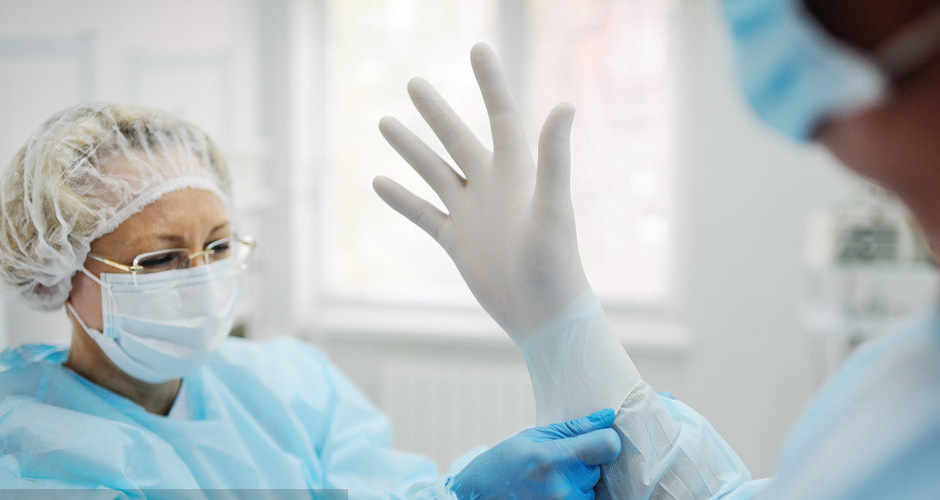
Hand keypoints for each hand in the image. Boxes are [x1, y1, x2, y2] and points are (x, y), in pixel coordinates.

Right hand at [375, 42, 589, 338]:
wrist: (542, 313)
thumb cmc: (556, 262)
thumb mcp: (554, 206)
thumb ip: (554, 156)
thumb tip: (565, 103)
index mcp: (516, 172)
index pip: (501, 115)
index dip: (489, 82)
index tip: (477, 48)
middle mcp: (491, 186)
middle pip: (457, 138)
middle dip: (436, 111)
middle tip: (414, 83)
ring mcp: (471, 212)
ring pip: (434, 171)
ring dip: (411, 148)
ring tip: (384, 122)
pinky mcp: (456, 240)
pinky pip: (423, 214)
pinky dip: (401, 199)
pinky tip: (378, 182)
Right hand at [449, 409, 620, 499]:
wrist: (478, 498)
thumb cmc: (504, 464)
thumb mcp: (533, 437)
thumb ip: (574, 428)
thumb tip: (607, 416)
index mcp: (553, 458)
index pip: (608, 445)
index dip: (605, 439)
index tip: (595, 439)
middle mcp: (563, 487)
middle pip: (600, 467)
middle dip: (586, 462)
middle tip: (559, 462)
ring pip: (593, 487)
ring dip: (581, 482)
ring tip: (553, 479)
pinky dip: (576, 495)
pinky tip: (554, 491)